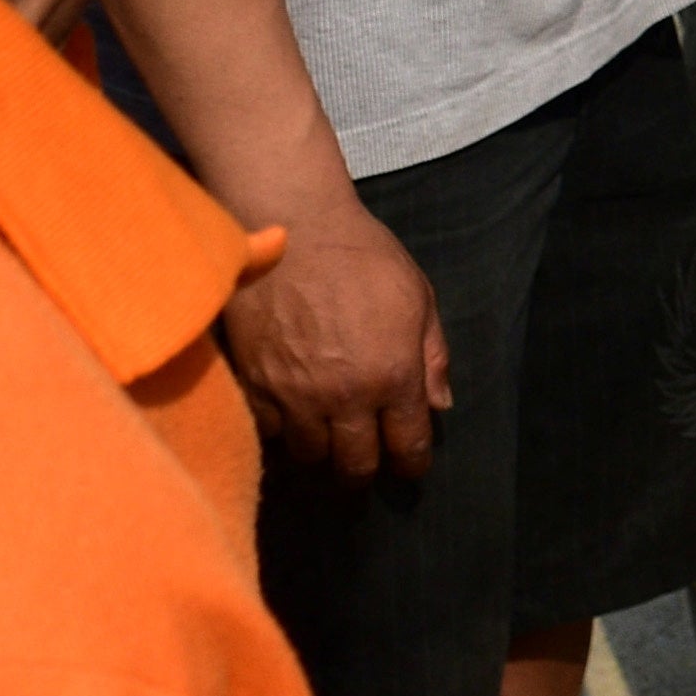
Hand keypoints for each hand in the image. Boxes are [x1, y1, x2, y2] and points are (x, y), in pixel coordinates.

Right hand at [221, 191, 448, 478]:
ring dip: (322, 453)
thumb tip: (440, 405)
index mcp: (393, 376)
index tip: (408, 467)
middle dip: (365, 471)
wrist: (290, 224)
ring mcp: (294, 393)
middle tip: (364, 465)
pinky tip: (290, 420)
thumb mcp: (417, 297)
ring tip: (326, 442)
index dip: (411, 464)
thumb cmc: (361, 254)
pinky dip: (282, 432)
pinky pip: (269, 431)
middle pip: (355, 465)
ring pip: (309, 455)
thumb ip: (433, 357)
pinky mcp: (254, 383)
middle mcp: (344, 396)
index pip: (407, 446)